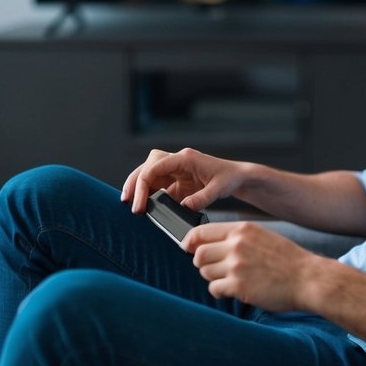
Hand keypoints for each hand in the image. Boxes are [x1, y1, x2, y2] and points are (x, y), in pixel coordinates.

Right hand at [121, 147, 244, 213]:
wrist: (238, 176)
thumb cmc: (230, 178)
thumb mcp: (219, 189)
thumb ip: (202, 198)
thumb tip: (184, 207)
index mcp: (185, 158)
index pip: (156, 166)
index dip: (144, 184)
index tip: (140, 204)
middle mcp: (177, 161)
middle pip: (148, 167)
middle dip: (135, 183)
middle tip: (127, 202)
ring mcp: (176, 170)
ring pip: (149, 175)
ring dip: (139, 188)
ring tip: (131, 205)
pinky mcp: (177, 180)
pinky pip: (158, 185)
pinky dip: (149, 195)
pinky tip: (145, 207)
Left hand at [184, 221, 320, 311]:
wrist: (308, 278)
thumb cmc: (287, 260)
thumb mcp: (262, 236)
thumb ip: (237, 238)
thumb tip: (208, 244)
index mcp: (242, 230)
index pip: (200, 232)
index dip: (189, 241)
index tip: (187, 248)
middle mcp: (237, 245)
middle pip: (198, 254)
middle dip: (202, 263)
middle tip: (215, 268)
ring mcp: (237, 266)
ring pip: (205, 272)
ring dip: (213, 278)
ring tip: (231, 279)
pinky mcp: (239, 286)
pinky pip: (214, 289)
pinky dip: (221, 291)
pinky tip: (235, 290)